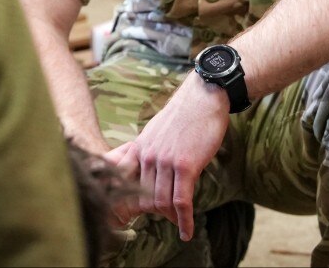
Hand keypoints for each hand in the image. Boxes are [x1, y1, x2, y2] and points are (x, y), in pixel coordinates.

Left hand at [104, 75, 229, 240]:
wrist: (203, 97)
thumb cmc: (183, 115)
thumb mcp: (156, 131)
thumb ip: (149, 151)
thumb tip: (148, 170)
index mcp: (139, 148)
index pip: (126, 182)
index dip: (130, 202)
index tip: (136, 215)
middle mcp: (148, 156)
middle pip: (145, 197)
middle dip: (156, 212)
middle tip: (168, 220)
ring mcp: (165, 161)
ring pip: (162, 202)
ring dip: (171, 218)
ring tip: (180, 226)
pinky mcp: (185, 166)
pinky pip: (181, 201)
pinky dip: (184, 220)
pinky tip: (187, 232)